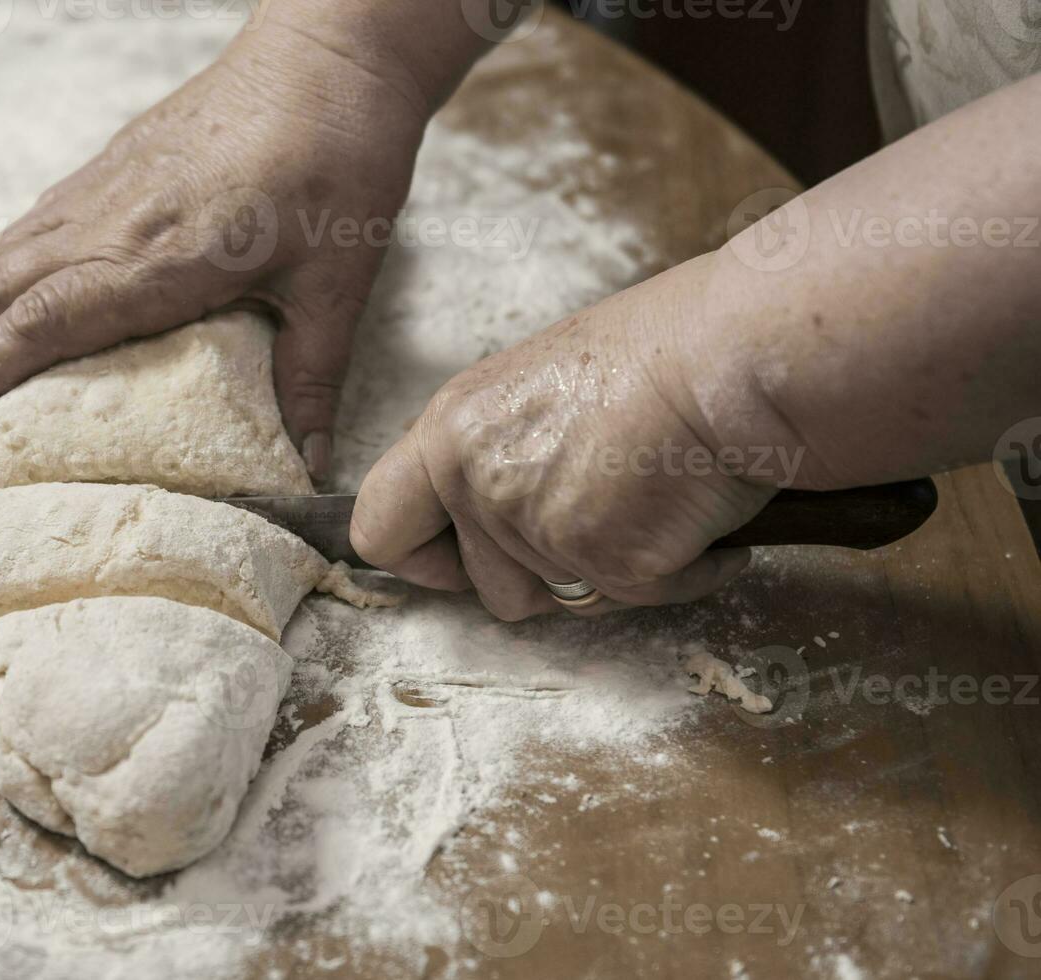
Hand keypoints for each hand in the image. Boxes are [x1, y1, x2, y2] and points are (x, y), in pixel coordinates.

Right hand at [0, 23, 431, 480]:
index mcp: (159, 257)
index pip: (40, 324)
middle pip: (4, 292)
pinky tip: (24, 295)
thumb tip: (311, 460)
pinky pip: (37, 221)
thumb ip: (314, 374)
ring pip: (9, 252)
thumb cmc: (340, 160)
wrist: (331, 54)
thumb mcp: (337, 282)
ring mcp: (108, 184)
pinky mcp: (117, 159)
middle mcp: (114, 220)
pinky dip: (10, 268)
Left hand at [350, 258, 778, 618]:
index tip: (456, 565)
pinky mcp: (603, 560)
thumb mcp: (539, 388)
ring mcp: (535, 526)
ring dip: (613, 575)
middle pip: (490, 591)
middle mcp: (476, 480)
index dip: (419, 562)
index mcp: (452, 429)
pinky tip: (700, 511)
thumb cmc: (662, 352)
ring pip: (565, 604)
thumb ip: (498, 451)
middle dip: (549, 578)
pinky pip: (643, 597)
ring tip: (656, 499)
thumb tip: (492, 509)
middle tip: (605, 516)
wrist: (737, 351)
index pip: (378, 528)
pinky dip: (683, 571)